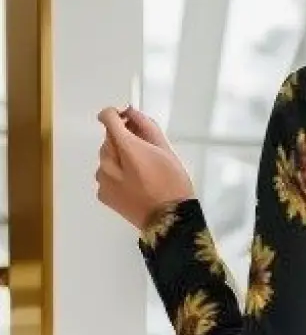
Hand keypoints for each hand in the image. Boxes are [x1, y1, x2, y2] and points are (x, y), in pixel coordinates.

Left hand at [95, 107, 194, 232]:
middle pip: (109, 139)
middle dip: (122, 140)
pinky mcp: (103, 194)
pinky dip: (116, 176)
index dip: (117, 115)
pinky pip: (106, 176)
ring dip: (118, 159)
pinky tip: (133, 185)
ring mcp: (103, 180)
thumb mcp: (166, 151)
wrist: (168, 223)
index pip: (108, 118)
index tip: (128, 120)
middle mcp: (108, 162)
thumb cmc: (172, 185)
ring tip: (140, 173)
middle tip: (144, 153)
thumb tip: (131, 112)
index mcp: (126, 148)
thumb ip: (146, 126)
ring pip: (106, 158)